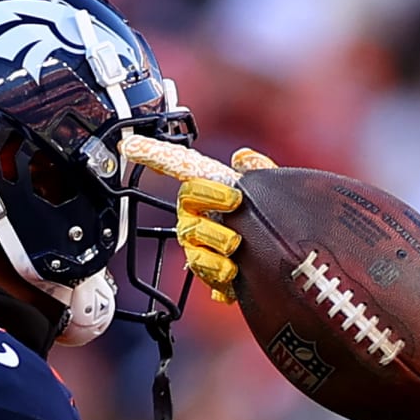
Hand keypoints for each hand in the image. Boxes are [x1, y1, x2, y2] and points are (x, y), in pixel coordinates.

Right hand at [118, 139, 276, 303]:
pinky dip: (221, 271)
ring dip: (218, 239)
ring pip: (192, 235)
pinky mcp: (206, 271)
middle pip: (186, 198)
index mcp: (212, 192)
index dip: (154, 155)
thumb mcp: (275, 194)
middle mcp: (198, 216)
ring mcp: (198, 244)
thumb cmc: (275, 229)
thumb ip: (261, 172)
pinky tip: (234, 273)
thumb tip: (243, 157)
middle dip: (210, 196)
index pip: (179, 167)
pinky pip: (202, 268)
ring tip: (238, 247)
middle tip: (235, 201)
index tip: (131, 145)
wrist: (287, 272)